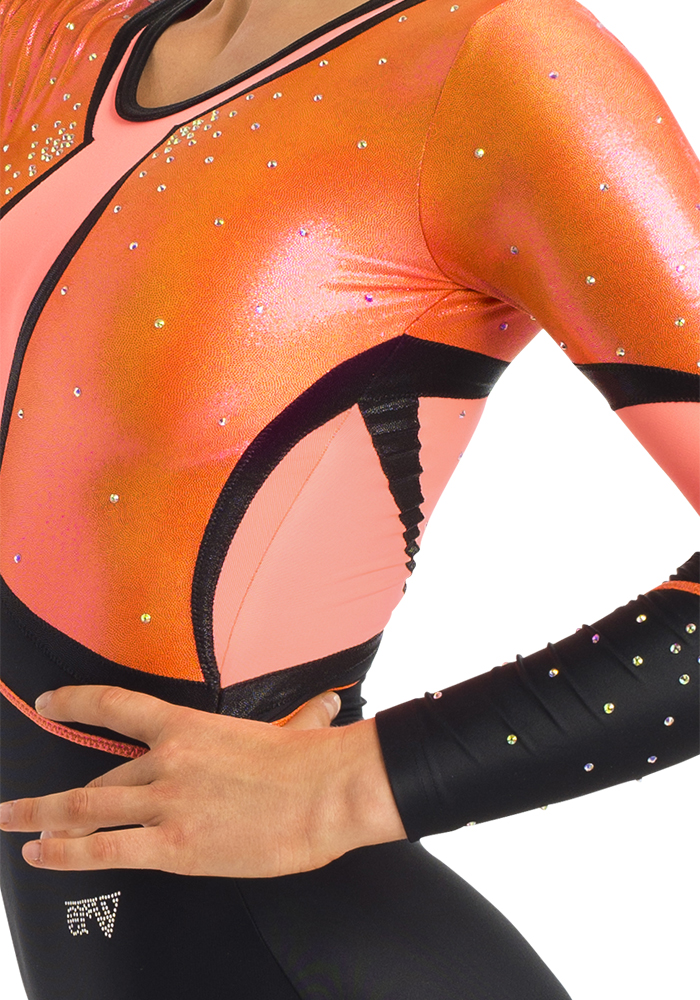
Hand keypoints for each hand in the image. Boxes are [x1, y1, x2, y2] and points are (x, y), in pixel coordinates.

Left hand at [0, 685, 405, 876]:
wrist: (326, 792)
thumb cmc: (314, 763)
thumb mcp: (297, 730)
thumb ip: (300, 718)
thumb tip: (327, 705)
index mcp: (190, 728)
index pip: (116, 706)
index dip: (75, 702)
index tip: (48, 703)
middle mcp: (167, 761)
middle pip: (100, 776)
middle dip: (58, 795)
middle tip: (25, 805)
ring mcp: (167, 803)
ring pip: (85, 808)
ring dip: (40, 816)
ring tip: (10, 822)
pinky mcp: (175, 847)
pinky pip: (105, 848)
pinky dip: (66, 853)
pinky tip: (41, 856)